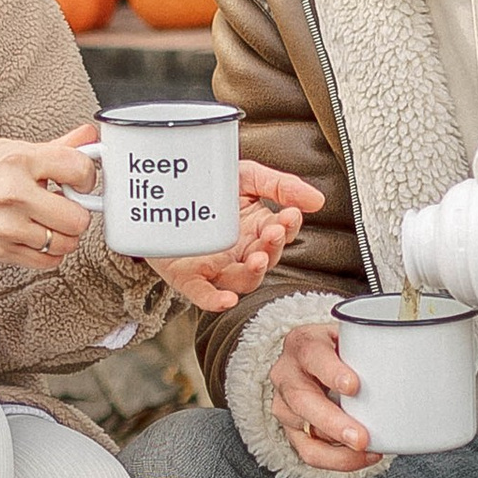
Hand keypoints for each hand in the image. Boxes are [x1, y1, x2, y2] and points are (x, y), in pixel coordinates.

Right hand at [0, 123, 99, 272]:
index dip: (87, 176)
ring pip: (66, 243)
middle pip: (78, 217)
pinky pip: (47, 262)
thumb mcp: (6, 149)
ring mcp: (8, 226)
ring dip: (63, 234)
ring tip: (48, 221)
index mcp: (18, 160)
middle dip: (76, 211)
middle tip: (65, 204)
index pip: (78, 168)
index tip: (80, 180)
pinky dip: (49, 253)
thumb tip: (88, 136)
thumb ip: (54, 148)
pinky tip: (37, 237)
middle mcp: (14, 194)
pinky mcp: (1, 251)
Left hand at [145, 161, 323, 312]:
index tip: (291, 214)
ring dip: (253, 273)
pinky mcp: (188, 276)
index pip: (281, 233)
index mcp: (256, 228)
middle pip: (265, 260)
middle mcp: (240, 251)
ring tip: (257, 258)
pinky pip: (204, 294)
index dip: (288, 227)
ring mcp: (216, 266)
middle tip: (274, 232)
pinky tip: (226, 300)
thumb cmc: (206, 187)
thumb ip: (280, 185)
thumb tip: (316, 200)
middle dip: (273, 248)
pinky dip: (215, 301)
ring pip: (242, 281)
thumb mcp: (245, 176)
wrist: (161, 189)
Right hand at [267, 316, 374, 471]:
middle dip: (333, 422)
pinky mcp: (291, 430)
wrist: (316, 360)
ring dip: (337, 447)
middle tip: (361, 437)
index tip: (354, 386)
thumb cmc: (339, 349)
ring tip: (368, 450)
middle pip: (302, 400)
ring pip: (303, 431)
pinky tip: (362, 456)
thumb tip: (424, 352)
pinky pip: (309, 452)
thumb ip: (376, 343)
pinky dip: (337, 459)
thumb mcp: (353, 336)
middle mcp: (287, 374)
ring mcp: (285, 404)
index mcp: (303, 344)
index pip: (312, 355)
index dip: (330, 371)